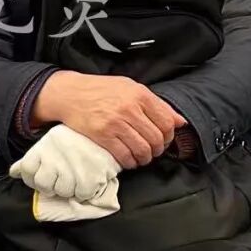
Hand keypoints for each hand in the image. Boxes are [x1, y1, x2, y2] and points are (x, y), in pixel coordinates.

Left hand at [10, 123, 120, 202]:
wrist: (108, 127)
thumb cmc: (78, 137)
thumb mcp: (51, 143)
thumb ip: (32, 159)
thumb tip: (13, 172)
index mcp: (43, 149)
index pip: (27, 171)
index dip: (34, 178)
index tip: (45, 177)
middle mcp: (54, 159)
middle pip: (44, 185)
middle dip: (53, 185)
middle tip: (63, 178)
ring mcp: (71, 169)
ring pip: (63, 191)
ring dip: (70, 188)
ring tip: (77, 177)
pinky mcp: (90, 177)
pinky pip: (82, 194)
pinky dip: (86, 191)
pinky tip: (89, 179)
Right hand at [33, 71, 181, 169]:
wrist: (70, 94)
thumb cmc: (101, 90)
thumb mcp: (131, 88)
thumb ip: (156, 104)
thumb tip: (180, 121)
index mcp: (140, 95)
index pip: (166, 122)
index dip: (169, 136)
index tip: (164, 140)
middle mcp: (130, 109)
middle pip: (156, 138)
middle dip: (157, 150)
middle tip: (153, 152)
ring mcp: (116, 123)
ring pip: (142, 149)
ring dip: (144, 158)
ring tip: (141, 158)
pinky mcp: (102, 135)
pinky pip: (124, 155)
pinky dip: (130, 162)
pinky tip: (129, 160)